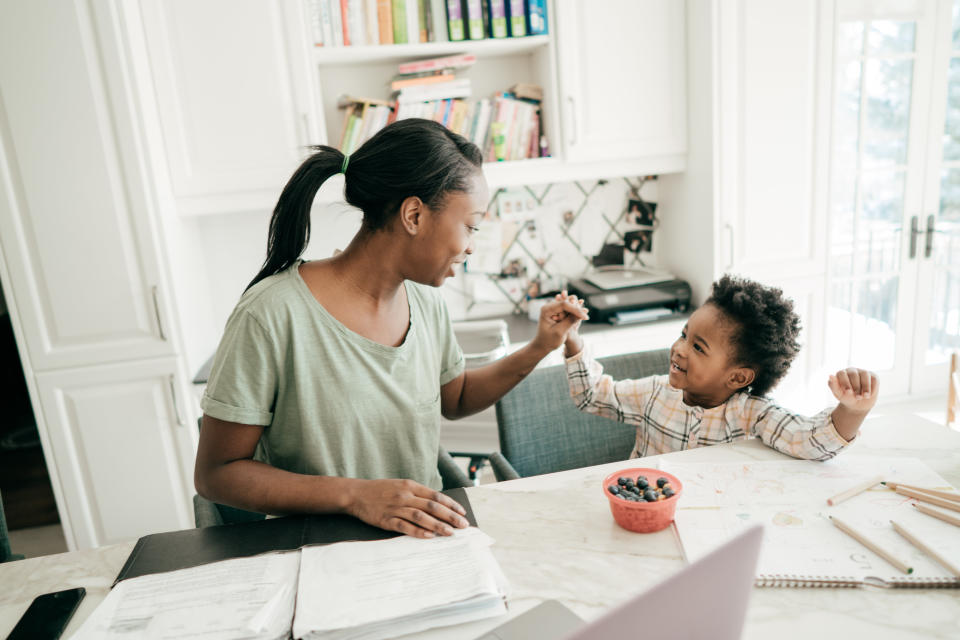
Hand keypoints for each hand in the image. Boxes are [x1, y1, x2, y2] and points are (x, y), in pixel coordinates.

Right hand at [345, 479, 469, 538]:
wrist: (357, 494)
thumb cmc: (381, 490)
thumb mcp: (401, 486)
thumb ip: (417, 494)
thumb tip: (437, 504)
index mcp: (410, 486)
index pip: (436, 496)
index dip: (451, 505)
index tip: (462, 512)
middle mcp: (405, 496)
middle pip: (432, 507)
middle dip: (450, 516)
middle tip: (463, 525)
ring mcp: (396, 508)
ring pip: (421, 517)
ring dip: (438, 526)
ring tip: (450, 533)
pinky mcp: (387, 520)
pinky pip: (405, 526)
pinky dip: (418, 532)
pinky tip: (429, 536)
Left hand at [530, 291, 587, 353]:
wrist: (543, 344)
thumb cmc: (549, 340)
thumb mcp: (560, 332)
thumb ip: (569, 321)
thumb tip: (581, 313)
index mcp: (546, 310)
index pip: (564, 305)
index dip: (576, 310)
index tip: (585, 318)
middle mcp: (549, 306)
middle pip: (567, 302)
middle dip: (577, 309)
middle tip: (586, 317)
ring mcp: (553, 308)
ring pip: (568, 304)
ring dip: (577, 310)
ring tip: (584, 317)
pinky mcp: (557, 311)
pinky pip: (568, 309)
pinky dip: (575, 312)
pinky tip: (582, 316)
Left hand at [828, 368, 878, 412]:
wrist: (859, 405)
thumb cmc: (847, 398)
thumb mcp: (839, 394)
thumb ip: (834, 385)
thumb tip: (830, 375)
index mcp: (841, 374)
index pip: (842, 374)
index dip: (845, 382)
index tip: (848, 392)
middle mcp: (852, 371)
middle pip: (854, 374)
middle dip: (856, 387)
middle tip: (857, 397)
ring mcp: (862, 372)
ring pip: (865, 374)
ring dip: (865, 386)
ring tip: (865, 396)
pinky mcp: (873, 376)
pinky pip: (874, 379)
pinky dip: (873, 387)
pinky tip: (870, 394)